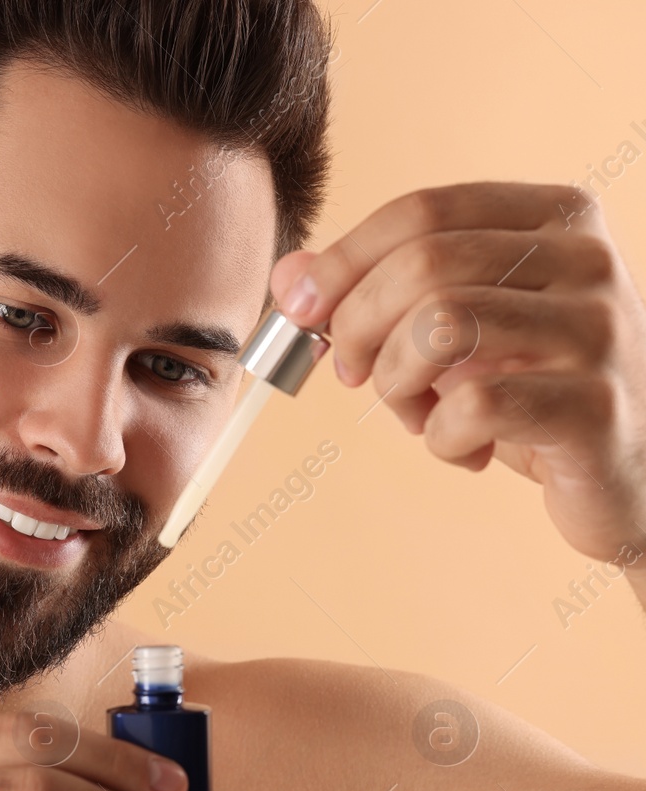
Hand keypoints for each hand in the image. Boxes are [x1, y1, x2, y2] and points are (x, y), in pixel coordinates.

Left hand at [269, 182, 645, 572]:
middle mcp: (589, 259)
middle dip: (357, 326)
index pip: (421, 210)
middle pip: (422, 265)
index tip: (301, 310)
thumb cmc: (529, 387)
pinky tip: (467, 449)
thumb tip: (287, 278)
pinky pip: (471, 407)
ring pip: (439, 327)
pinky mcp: (596, 405)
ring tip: (417, 414)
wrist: (628, 473)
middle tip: (353, 373)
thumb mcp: (453, 327)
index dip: (343, 261)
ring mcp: (600, 330)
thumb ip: (374, 290)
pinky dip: (439, 438)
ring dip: (396, 384)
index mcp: (554, 217)